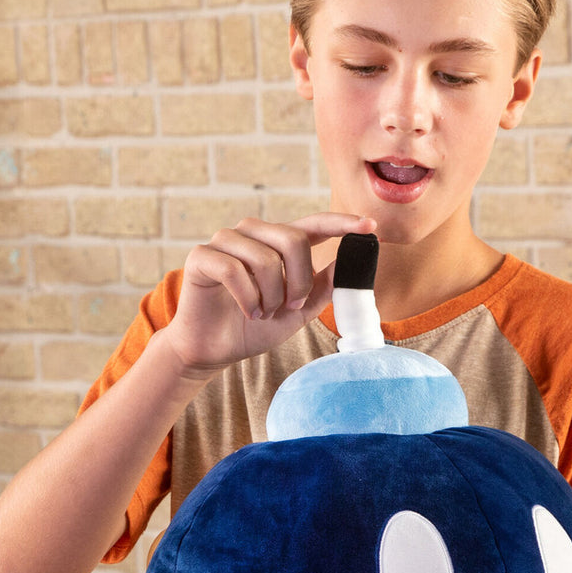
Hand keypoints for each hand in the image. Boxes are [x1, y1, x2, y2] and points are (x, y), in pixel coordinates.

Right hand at [165, 213, 376, 378]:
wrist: (215, 350)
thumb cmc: (254, 327)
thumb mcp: (299, 311)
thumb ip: (322, 287)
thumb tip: (349, 264)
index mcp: (279, 243)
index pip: (314, 224)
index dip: (342, 223)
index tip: (369, 226)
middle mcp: (253, 234)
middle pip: (293, 239)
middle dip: (300, 281)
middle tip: (291, 306)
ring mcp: (226, 241)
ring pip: (265, 258)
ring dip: (272, 295)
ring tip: (264, 312)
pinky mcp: (202, 256)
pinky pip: (234, 269)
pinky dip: (248, 298)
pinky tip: (248, 312)